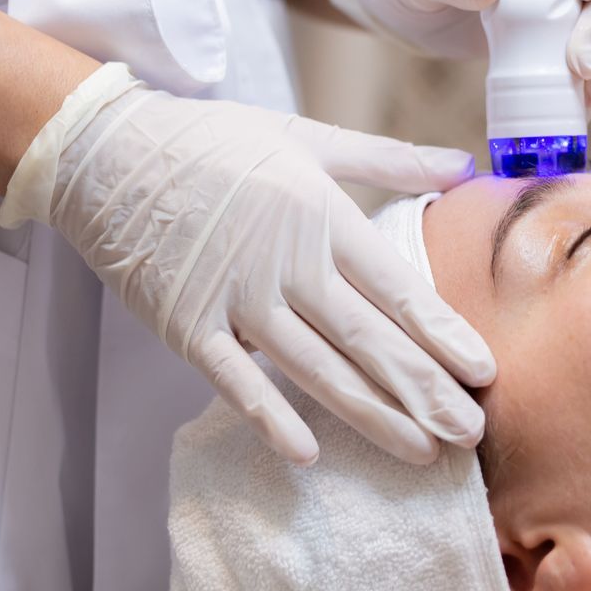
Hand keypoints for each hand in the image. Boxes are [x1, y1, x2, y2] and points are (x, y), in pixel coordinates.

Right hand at [0, 65, 493, 465]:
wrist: (105, 152)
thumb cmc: (210, 142)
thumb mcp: (303, 136)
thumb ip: (385, 157)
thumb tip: (460, 163)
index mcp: (319, 214)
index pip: (395, 287)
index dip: (442, 333)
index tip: (485, 372)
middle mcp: (284, 262)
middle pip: (366, 338)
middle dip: (424, 390)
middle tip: (471, 433)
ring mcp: (234, 298)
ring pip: (314, 368)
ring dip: (370, 415)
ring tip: (421, 452)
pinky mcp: (185, 325)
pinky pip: (234, 381)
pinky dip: (268, 417)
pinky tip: (306, 453)